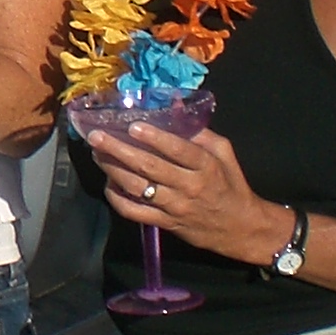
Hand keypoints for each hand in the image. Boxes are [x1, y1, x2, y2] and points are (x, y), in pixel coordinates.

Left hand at [81, 120, 283, 262]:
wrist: (238, 227)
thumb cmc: (229, 185)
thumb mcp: (224, 154)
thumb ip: (200, 133)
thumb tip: (175, 107)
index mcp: (206, 167)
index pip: (179, 151)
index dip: (155, 138)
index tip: (134, 126)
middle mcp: (189, 187)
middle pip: (150, 168)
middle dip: (120, 150)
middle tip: (97, 136)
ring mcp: (174, 207)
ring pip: (137, 189)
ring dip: (113, 170)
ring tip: (97, 154)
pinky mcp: (164, 224)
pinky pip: (135, 212)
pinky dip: (117, 199)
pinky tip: (108, 183)